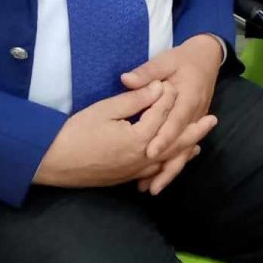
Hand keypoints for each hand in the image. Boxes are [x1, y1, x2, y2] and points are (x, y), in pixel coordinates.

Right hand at [33, 81, 206, 189]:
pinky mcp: (123, 178)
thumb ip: (135, 99)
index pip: (161, 115)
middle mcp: (141, 159)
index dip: (167, 98)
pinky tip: (168, 162)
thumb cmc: (75, 132)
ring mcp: (132, 172)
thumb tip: (159, 88)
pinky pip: (151, 172)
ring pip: (166, 161)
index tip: (173, 84)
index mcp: (138, 139)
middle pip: (174, 143)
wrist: (50, 162)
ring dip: (183, 151)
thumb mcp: (106, 110)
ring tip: (198, 143)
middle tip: (212, 120)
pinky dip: (165, 166)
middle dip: (194, 131)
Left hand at [120, 34, 223, 192]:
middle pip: (183, 144)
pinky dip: (174, 164)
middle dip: (167, 166)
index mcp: (189, 96)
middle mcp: (195, 113)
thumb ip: (147, 72)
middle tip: (150, 186)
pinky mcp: (192, 127)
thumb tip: (127, 80)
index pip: (176, 120)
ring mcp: (195, 122)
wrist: (207, 58)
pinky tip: (160, 178)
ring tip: (152, 189)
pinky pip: (184, 150)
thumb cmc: (182, 59)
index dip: (164, 137)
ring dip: (170, 171)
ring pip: (185, 151)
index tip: (150, 151)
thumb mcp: (166, 60)